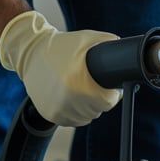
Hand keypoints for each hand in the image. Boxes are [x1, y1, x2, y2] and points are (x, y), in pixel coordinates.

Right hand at [0, 10, 120, 126]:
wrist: (30, 53)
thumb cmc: (60, 46)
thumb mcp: (86, 39)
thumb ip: (109, 43)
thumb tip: (129, 51)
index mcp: (79, 83)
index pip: (108, 102)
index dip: (111, 94)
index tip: (108, 88)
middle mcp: (68, 100)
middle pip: (98, 110)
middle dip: (99, 99)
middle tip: (93, 86)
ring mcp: (58, 110)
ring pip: (86, 117)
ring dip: (88, 108)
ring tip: (80, 90)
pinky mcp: (50, 115)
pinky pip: (72, 121)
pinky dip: (75, 112)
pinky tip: (71, 98)